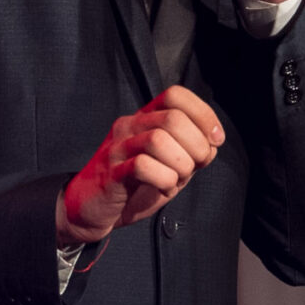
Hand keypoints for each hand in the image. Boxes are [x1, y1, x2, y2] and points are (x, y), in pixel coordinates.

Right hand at [57, 86, 224, 245]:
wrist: (89, 210)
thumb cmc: (132, 186)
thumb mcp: (169, 165)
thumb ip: (190, 152)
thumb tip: (213, 144)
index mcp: (144, 119)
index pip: (175, 95)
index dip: (203, 115)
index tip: (215, 140)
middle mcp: (130, 126)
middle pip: (172, 118)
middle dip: (197, 145)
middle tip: (195, 166)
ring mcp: (118, 147)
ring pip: (158, 139)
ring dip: (181, 164)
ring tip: (177, 179)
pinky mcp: (111, 172)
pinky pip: (143, 166)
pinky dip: (164, 180)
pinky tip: (163, 189)